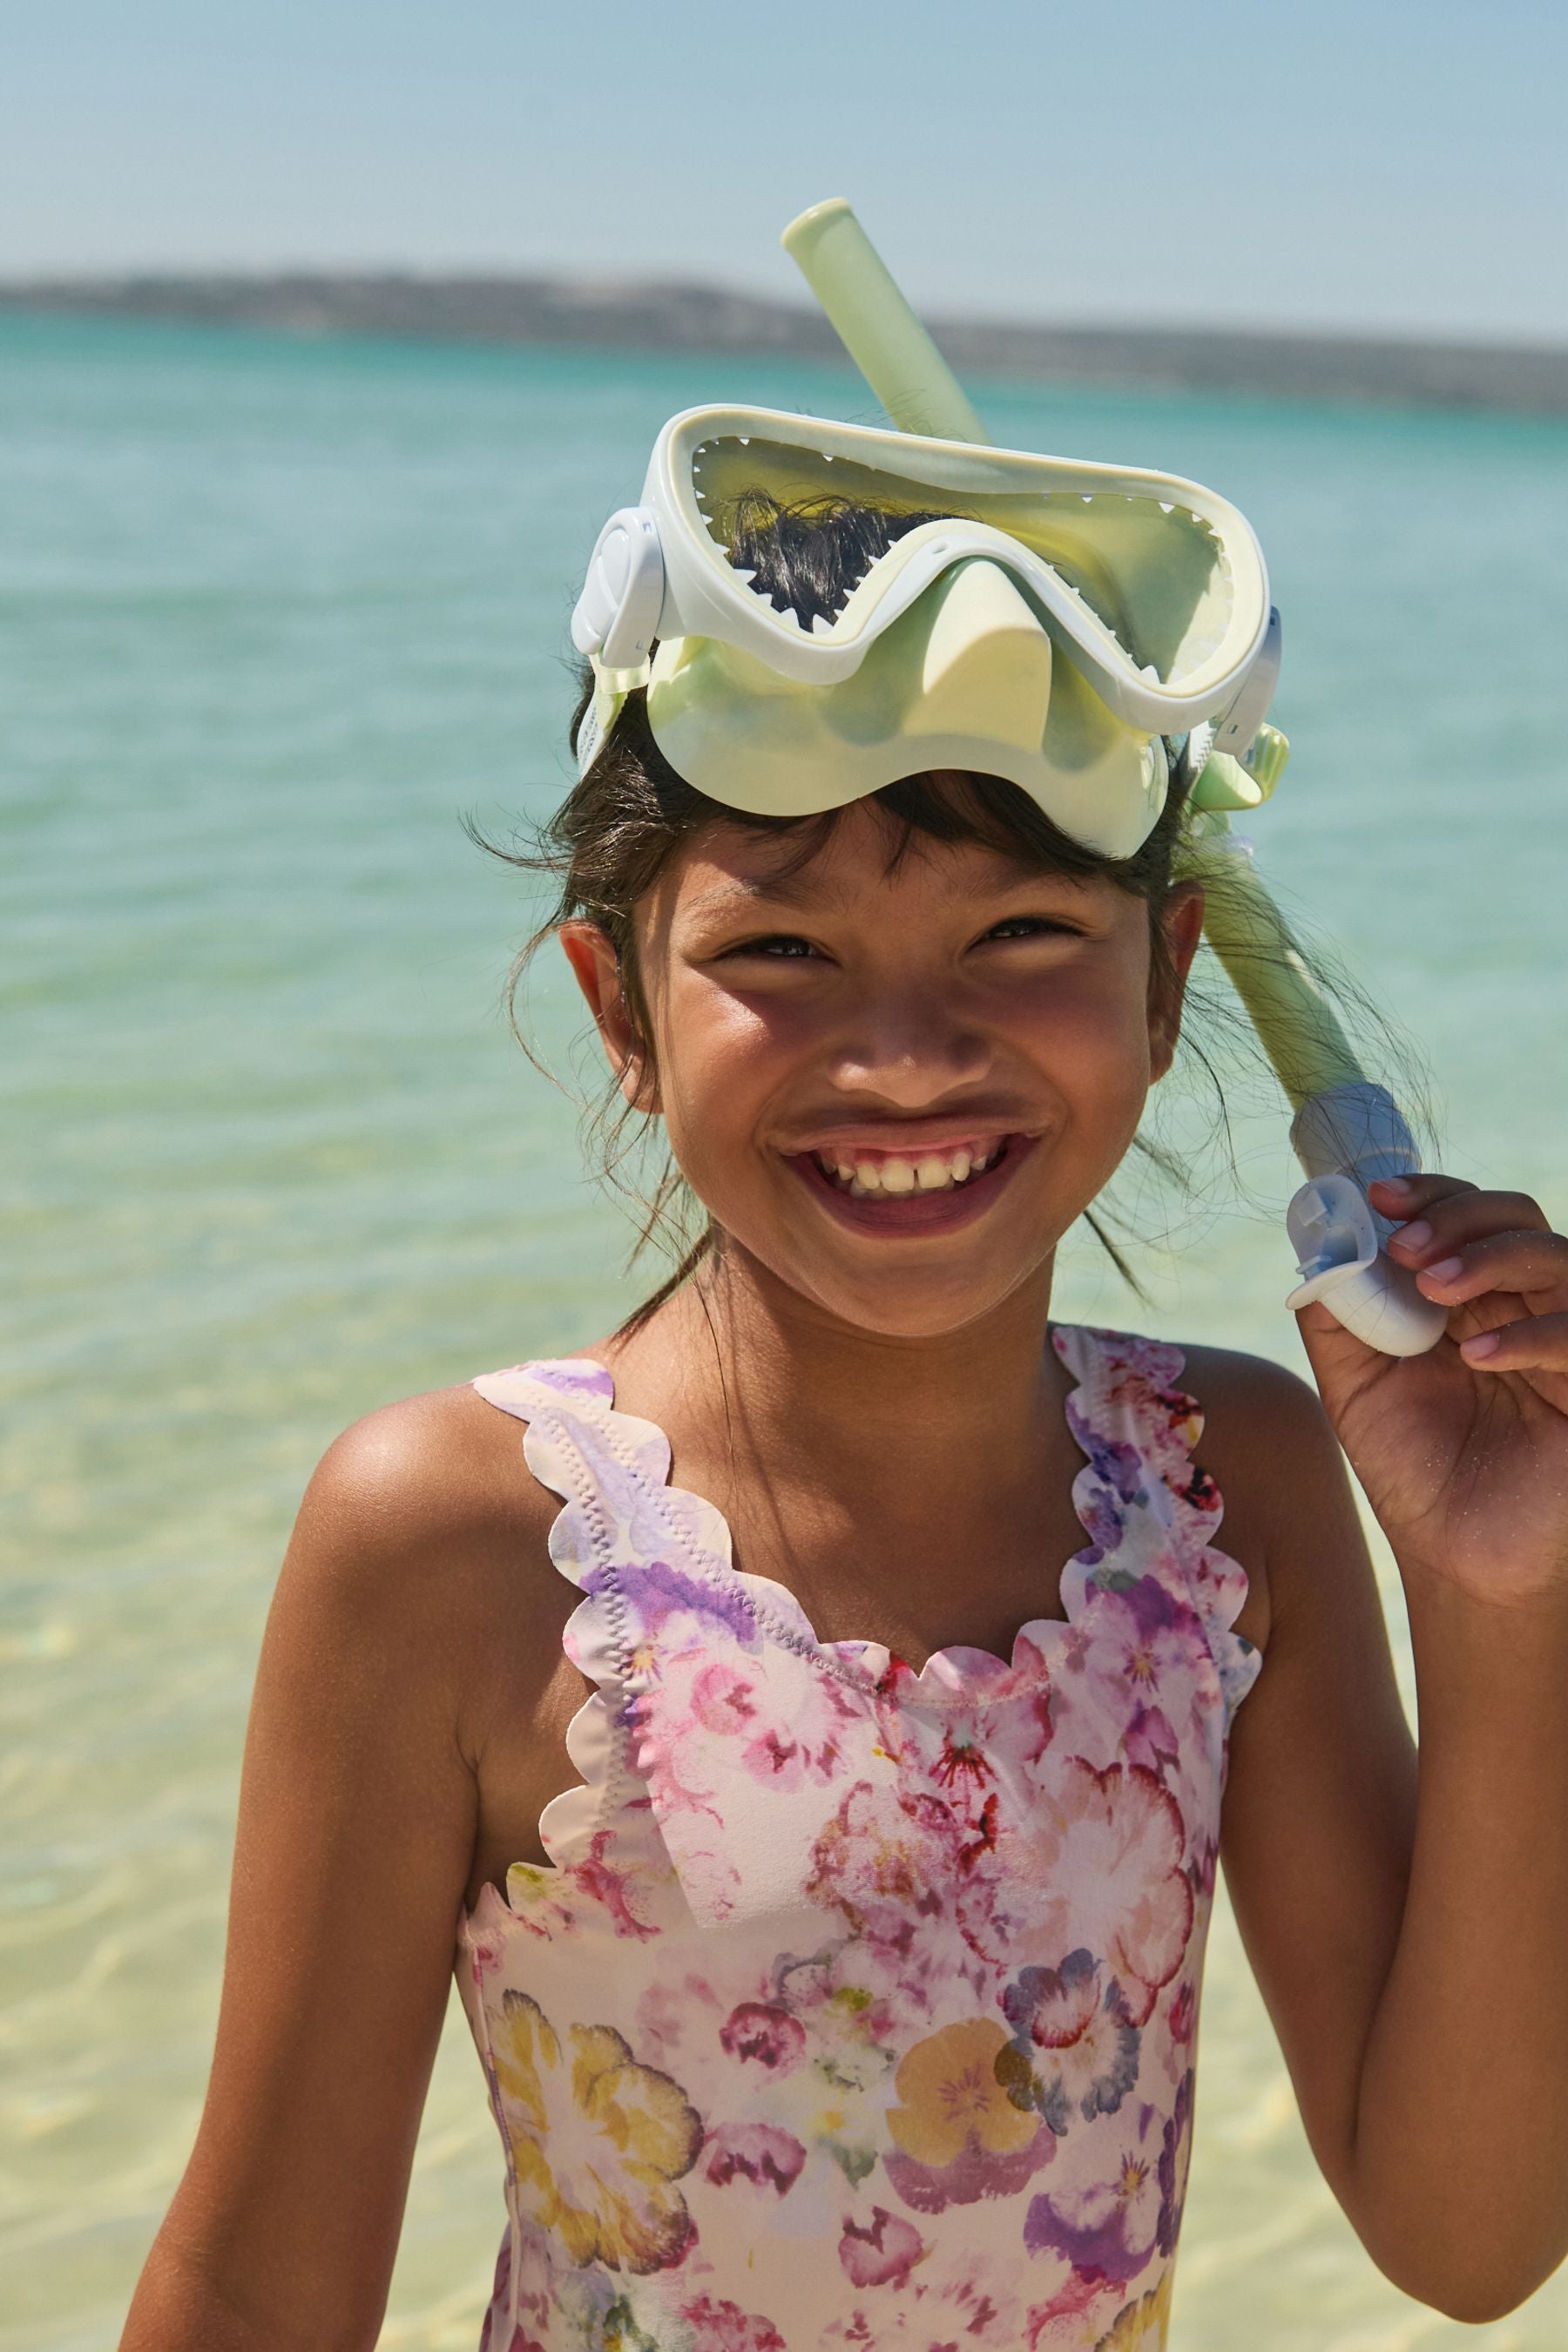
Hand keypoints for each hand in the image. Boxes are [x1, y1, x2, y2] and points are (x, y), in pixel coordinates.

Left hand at [1291, 1173, 1567, 1607]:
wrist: (1455, 1558)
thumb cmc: (1413, 1469)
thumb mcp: (1356, 1386)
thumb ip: (1337, 1318)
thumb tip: (1320, 1249)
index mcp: (1469, 1297)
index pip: (1466, 1215)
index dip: (1429, 1194)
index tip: (1378, 1199)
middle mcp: (1522, 1309)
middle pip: (1517, 1219)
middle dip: (1457, 1217)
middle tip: (1406, 1247)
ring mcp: (1561, 1348)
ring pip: (1557, 1260)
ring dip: (1492, 1257)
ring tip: (1435, 1284)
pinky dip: (1534, 1333)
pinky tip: (1479, 1355)